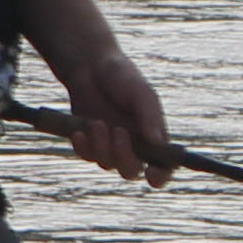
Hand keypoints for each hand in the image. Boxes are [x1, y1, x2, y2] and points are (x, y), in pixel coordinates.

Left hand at [65, 46, 175, 185]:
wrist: (89, 66)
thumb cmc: (121, 76)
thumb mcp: (140, 92)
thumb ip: (150, 116)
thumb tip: (159, 143)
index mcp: (153, 135)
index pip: (163, 164)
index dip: (160, 175)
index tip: (152, 177)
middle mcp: (133, 144)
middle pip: (131, 170)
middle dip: (124, 158)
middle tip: (118, 132)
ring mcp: (110, 145)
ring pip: (107, 164)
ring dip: (101, 147)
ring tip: (96, 122)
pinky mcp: (90, 142)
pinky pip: (87, 155)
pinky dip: (84, 147)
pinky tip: (80, 132)